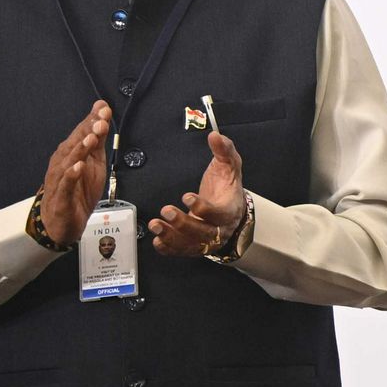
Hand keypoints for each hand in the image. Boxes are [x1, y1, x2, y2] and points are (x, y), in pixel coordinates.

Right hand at [38, 101, 111, 245]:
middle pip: (75, 144)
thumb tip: (102, 116)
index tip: (104, 108)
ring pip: (69, 161)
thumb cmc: (78, 190)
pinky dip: (72, 175)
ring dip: (80, 149)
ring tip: (91, 139)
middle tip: (101, 120)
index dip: (92, 120)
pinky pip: (66, 184)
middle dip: (87, 131)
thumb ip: (97, 140)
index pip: (82, 133)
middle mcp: (63, 163)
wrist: (63, 220)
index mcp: (71, 153)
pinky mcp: (61, 196)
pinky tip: (79, 167)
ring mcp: (60, 179)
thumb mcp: (94, 162)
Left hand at [149, 132, 248, 256]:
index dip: (203, 208)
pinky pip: (182, 251)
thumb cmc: (227, 187)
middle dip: (184, 223)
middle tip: (166, 211)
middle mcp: (219, 229)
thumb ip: (224, 151)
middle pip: (204, 232)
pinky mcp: (194, 245)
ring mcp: (207, 239)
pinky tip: (157, 240)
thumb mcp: (230, 166)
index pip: (219, 214)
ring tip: (155, 224)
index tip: (187, 196)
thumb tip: (214, 135)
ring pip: (191, 244)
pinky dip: (169, 248)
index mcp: (229, 209)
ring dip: (171, 236)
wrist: (231, 209)